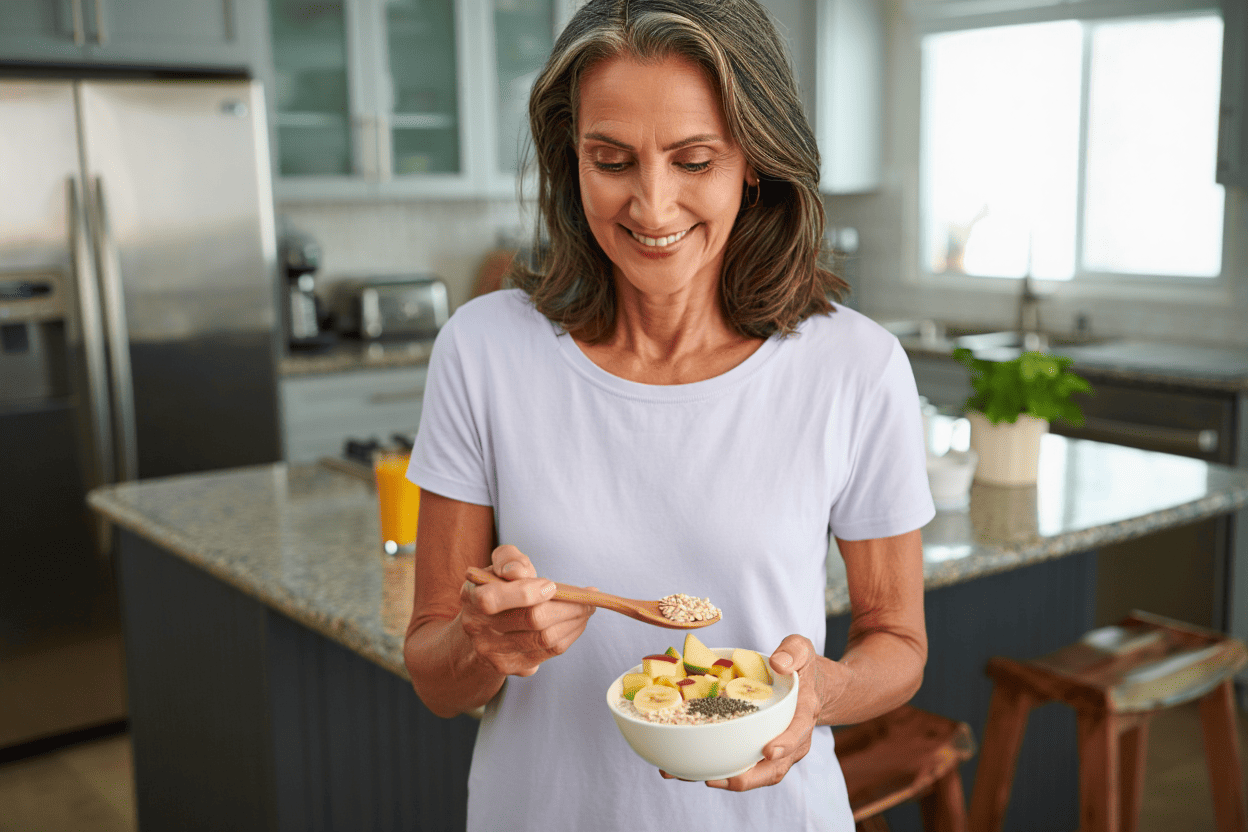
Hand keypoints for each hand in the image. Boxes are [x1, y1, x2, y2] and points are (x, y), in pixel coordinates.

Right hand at [458, 545, 594, 676]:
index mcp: (471, 597)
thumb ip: (508, 559)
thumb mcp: (498, 566)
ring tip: (587, 608)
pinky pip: (550, 652)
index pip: (493, 599)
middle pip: (531, 620)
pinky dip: (570, 634)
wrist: (482, 630)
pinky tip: (577, 622)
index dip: (525, 593)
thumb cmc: (498, 588)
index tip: (552, 585)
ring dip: (574, 621)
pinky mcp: (511, 667)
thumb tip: (518, 572)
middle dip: (566, 607)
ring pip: (545, 639)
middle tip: (587, 596)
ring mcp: (493, 652)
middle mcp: (477, 628)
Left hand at [681, 634, 843, 790]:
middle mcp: (793, 739)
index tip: (768, 751)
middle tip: (720, 778)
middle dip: (748, 778)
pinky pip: (744, 767)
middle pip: (775, 768)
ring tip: (698, 778)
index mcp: (803, 714)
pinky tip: (692, 771)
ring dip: (729, 780)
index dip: (785, 744)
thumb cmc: (800, 666)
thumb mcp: (801, 649)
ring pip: (757, 774)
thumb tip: (779, 663)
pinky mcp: (760, 752)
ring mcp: (778, 750)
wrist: (807, 685)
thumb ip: (793, 652)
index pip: (797, 733)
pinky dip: (720, 771)